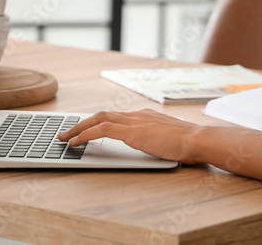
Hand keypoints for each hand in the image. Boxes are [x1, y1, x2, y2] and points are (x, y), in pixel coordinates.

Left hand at [58, 109, 199, 163]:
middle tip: (67, 132)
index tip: (87, 129)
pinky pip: (102, 129)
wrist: (196, 140)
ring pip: (99, 119)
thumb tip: (154, 146)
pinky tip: (75, 142)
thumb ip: (157, 140)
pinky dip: (85, 134)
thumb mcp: (168, 140)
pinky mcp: (132, 131)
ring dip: (78, 127)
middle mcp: (138, 115)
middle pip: (103, 114)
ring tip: (65, 137)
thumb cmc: (188, 143)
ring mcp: (134, 121)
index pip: (116, 116)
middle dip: (82, 123)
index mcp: (146, 116)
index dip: (98, 122)